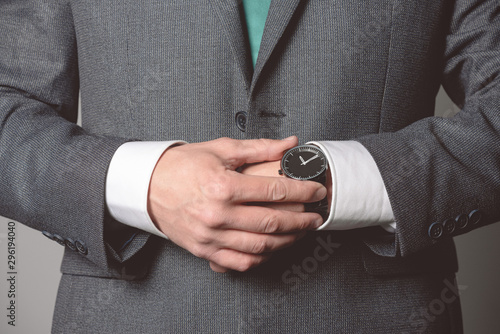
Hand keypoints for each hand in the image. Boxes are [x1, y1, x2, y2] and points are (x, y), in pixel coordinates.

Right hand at [147, 137, 326, 271]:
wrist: (148, 186)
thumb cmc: (183, 165)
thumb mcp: (221, 149)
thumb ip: (259, 148)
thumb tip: (289, 144)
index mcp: (223, 186)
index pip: (274, 192)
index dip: (302, 192)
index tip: (316, 191)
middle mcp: (217, 214)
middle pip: (272, 223)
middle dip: (301, 220)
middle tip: (314, 216)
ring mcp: (210, 236)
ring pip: (260, 246)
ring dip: (287, 241)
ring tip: (300, 233)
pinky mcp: (203, 250)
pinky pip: (239, 262)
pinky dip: (261, 259)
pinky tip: (273, 248)